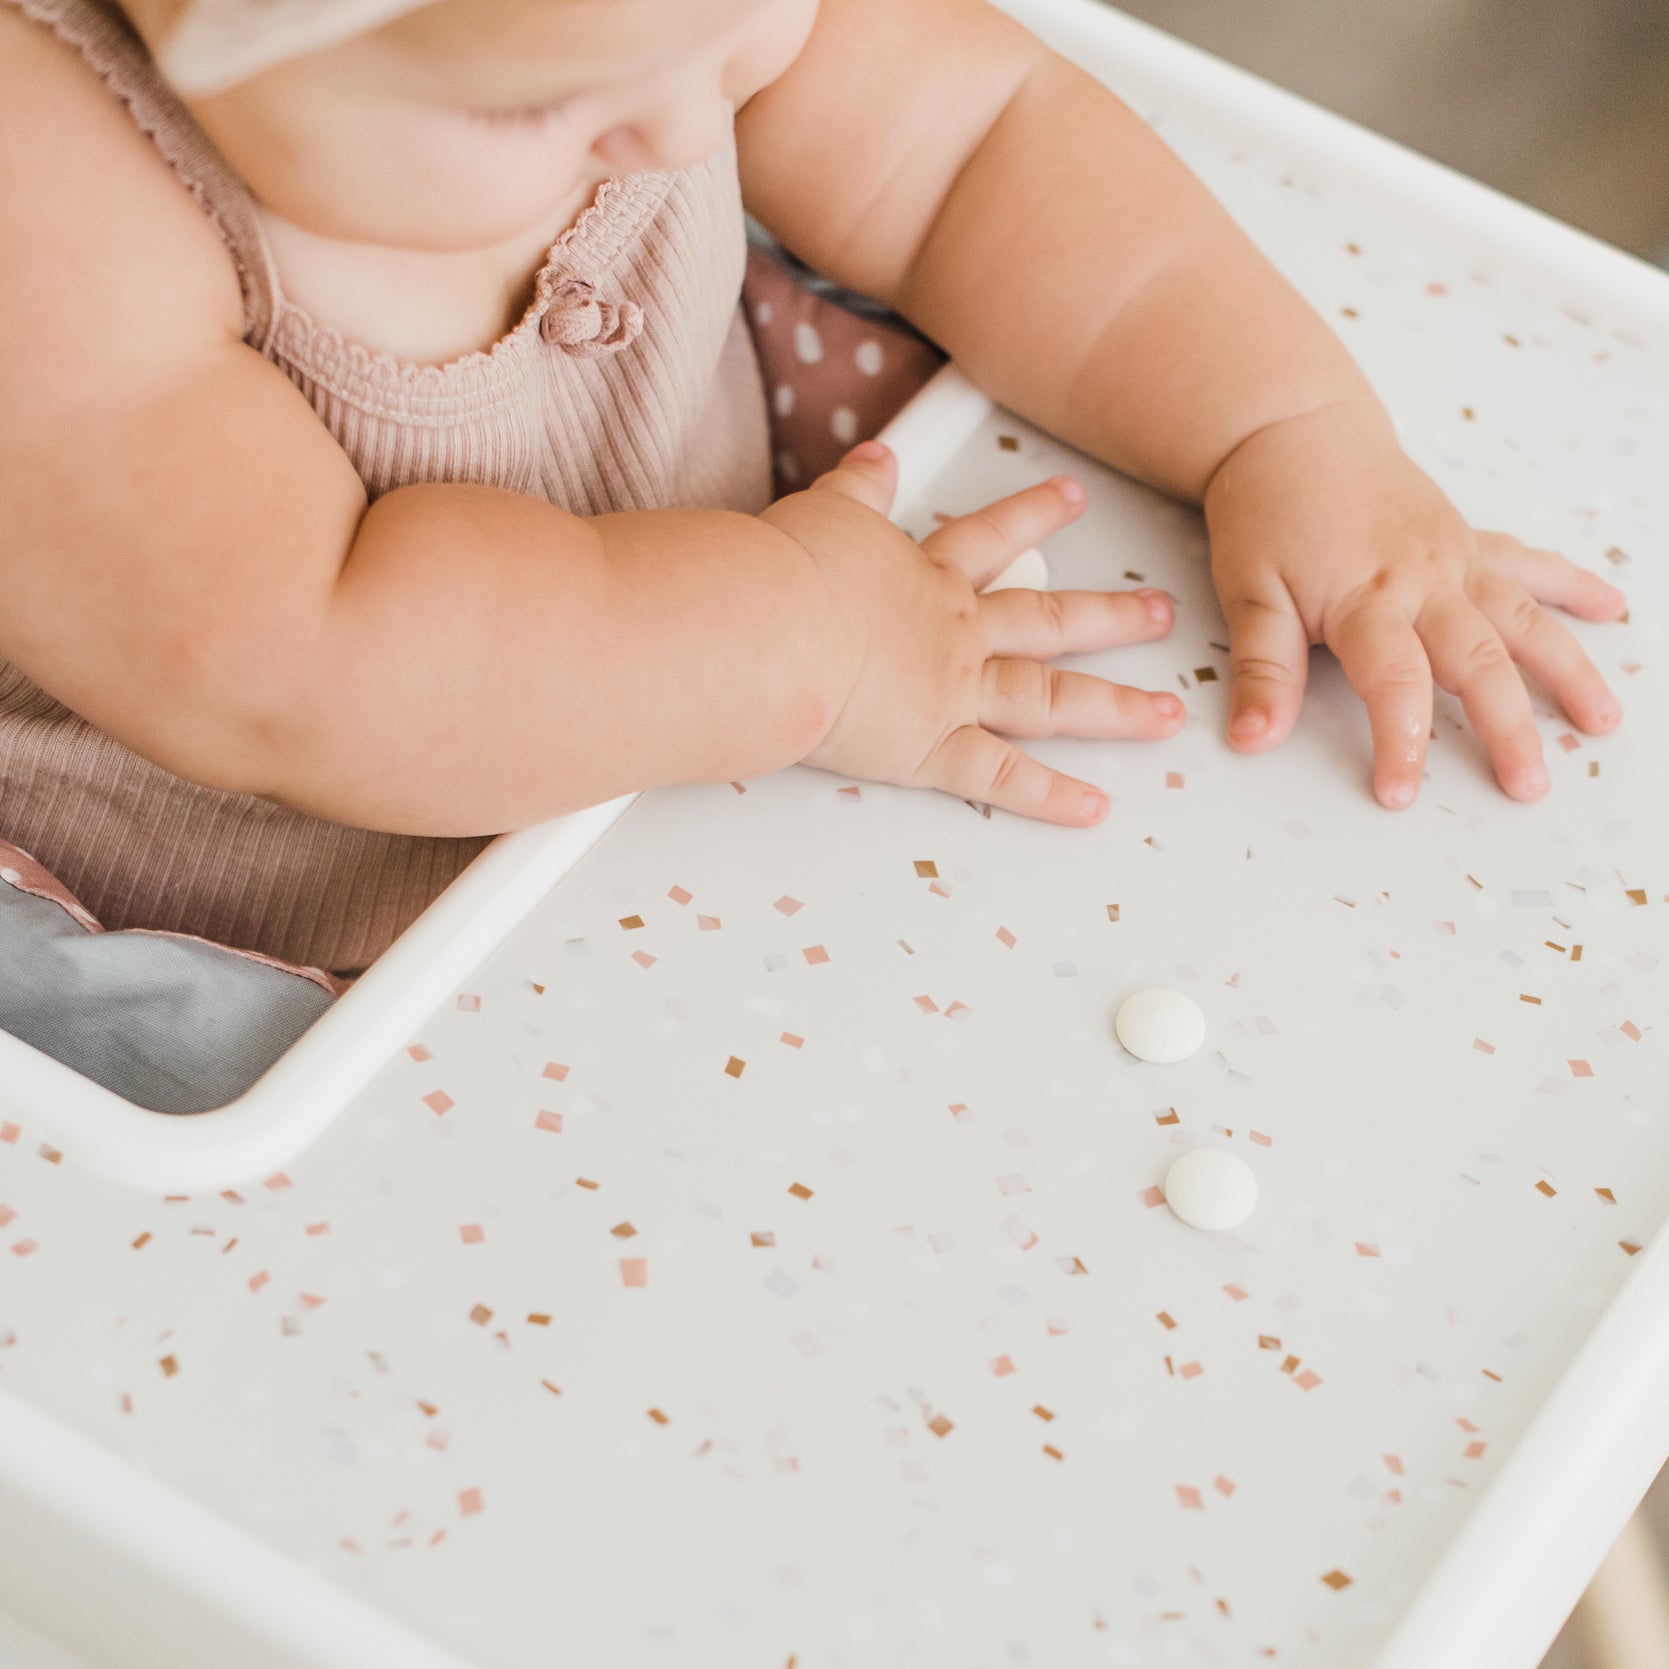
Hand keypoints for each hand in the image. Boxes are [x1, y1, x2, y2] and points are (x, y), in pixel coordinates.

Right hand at [764, 441, 1184, 823]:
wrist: (773, 627)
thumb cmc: (784, 577)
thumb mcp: (823, 513)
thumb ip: (858, 489)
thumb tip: (877, 460)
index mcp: (923, 576)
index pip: (990, 538)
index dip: (1034, 515)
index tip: (1072, 499)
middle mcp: (954, 633)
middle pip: (1049, 621)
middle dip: (1111, 617)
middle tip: (1159, 613)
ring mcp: (953, 691)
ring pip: (1050, 699)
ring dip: (1113, 708)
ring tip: (1162, 714)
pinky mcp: (932, 747)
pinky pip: (1003, 776)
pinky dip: (1049, 797)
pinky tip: (1093, 806)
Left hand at [1205, 400, 1627, 806]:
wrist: (1291, 429)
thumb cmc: (1266, 510)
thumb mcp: (1246, 590)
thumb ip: (1261, 667)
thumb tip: (1253, 737)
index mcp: (1366, 597)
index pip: (1395, 683)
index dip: (1401, 742)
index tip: (1401, 794)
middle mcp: (1424, 579)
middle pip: (1477, 661)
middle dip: (1507, 727)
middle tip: (1528, 785)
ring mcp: (1453, 558)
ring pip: (1523, 618)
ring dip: (1568, 669)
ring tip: (1602, 720)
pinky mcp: (1465, 540)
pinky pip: (1528, 564)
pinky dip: (1571, 586)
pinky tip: (1611, 608)